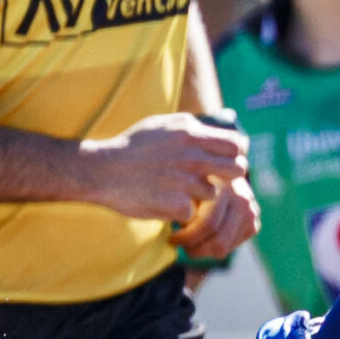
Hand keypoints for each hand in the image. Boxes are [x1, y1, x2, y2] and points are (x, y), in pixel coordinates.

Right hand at [77, 113, 247, 222]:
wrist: (102, 170)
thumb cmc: (134, 147)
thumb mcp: (163, 125)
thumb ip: (194, 128)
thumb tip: (223, 133)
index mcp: (190, 133)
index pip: (237, 145)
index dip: (235, 156)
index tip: (224, 163)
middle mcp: (192, 155)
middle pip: (236, 170)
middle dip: (227, 177)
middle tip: (209, 181)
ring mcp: (185, 181)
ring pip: (212, 195)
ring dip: (198, 197)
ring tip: (174, 191)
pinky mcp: (176, 204)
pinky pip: (192, 213)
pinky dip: (180, 212)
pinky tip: (163, 203)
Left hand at [171, 173, 259, 260]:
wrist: (219, 171)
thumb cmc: (193, 180)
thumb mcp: (185, 187)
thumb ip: (183, 206)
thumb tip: (173, 229)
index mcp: (225, 187)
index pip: (207, 225)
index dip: (186, 238)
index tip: (171, 239)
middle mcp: (243, 200)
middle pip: (218, 243)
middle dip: (195, 249)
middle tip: (179, 244)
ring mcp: (251, 213)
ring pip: (224, 248)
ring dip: (203, 250)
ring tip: (188, 241)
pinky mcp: (253, 225)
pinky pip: (231, 246)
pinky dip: (214, 247)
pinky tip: (203, 237)